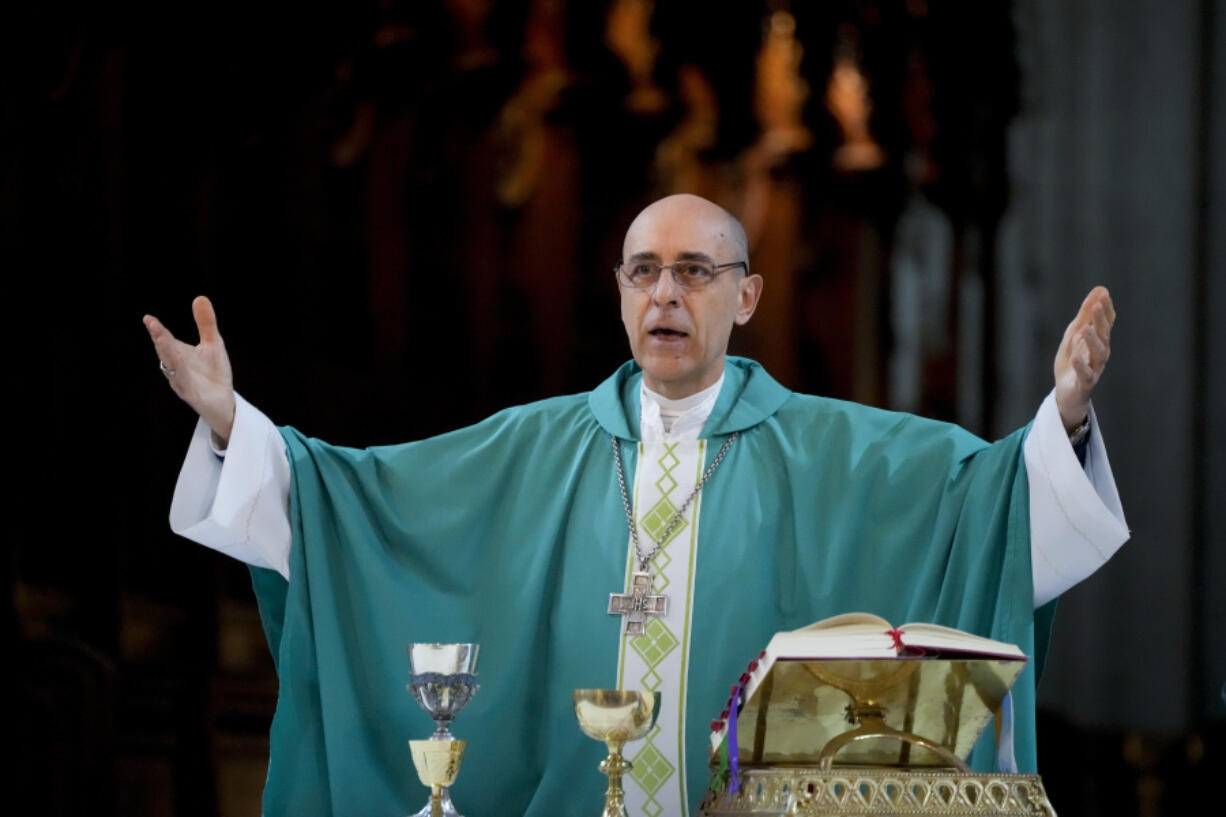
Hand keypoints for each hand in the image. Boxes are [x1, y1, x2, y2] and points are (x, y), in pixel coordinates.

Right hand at [144, 296, 235, 445]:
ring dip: (168, 355)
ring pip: (173, 369)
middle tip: (154, 326)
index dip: (157, 330)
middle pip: (166, 353)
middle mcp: (177, 369)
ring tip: (163, 341)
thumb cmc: (214, 372)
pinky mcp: (194, 396)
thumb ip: (206, 323)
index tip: (148, 318)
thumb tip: (200, 297)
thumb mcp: (213, 344)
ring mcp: (183, 383)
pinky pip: (186, 385)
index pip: (165, 340)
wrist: (224, 401)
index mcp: (178, 355)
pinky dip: (182, 376)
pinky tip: (180, 367)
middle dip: (160, 340)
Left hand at [1053, 286, 1114, 430]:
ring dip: (1092, 340)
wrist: (1067, 394)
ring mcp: (1095, 369)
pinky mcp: (1085, 384)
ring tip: (1085, 328)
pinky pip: (1086, 375)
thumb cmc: (1073, 362)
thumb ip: (1085, 314)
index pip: (1106, 323)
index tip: (1103, 294)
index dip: (1105, 309)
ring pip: (1099, 354)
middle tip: (1096, 305)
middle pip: (1104, 335)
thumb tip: (1100, 288)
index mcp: (1099, 341)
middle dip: (1101, 320)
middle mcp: (1101, 354)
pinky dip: (1081, 365)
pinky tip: (1075, 356)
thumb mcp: (1075, 335)